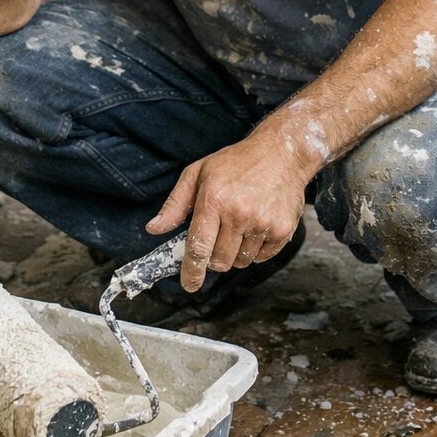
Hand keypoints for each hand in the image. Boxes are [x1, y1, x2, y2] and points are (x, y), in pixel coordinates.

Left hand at [146, 131, 306, 291]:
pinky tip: (256, 226)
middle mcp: (239, 214)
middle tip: (218, 237)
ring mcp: (263, 223)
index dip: (191, 271)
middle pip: (219, 261)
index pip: (198, 247)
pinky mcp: (282, 230)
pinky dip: (256, 249)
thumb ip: (175, 204)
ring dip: (236, 252)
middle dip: (214, 257)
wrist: (281, 153)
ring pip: (241, 261)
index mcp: (214, 200)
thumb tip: (154, 229)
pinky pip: (262, 257)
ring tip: (240, 225)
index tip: (189, 284)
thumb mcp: (198, 173)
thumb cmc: (236, 162)